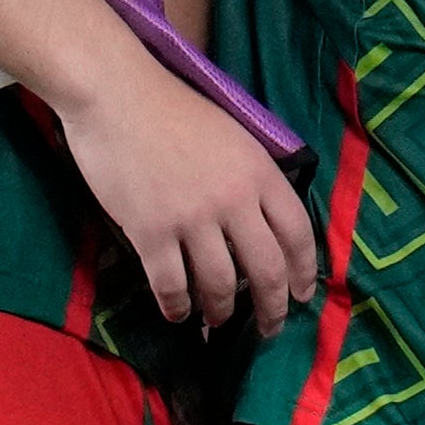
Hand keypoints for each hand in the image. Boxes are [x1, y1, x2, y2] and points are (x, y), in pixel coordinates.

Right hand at [56, 57, 317, 336]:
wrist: (118, 96)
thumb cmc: (175, 109)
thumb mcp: (235, 135)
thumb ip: (254, 176)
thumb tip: (265, 222)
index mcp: (260, 171)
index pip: (298, 232)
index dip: (305, 271)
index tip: (303, 295)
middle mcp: (234, 199)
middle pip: (266, 269)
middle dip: (271, 308)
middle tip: (269, 329)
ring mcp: (192, 219)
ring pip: (220, 285)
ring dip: (222, 311)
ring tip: (218, 321)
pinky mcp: (151, 233)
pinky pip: (171, 285)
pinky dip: (177, 307)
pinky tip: (179, 314)